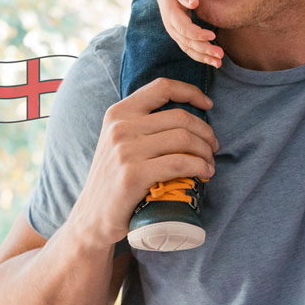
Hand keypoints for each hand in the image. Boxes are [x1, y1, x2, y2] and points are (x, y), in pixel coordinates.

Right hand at [69, 78, 217, 248]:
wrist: (92, 216)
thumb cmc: (114, 177)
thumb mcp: (119, 140)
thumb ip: (142, 123)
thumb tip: (185, 116)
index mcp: (119, 112)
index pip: (161, 87)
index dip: (190, 92)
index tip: (208, 104)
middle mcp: (120, 127)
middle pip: (180, 117)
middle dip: (205, 132)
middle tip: (213, 147)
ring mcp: (126, 150)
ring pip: (183, 138)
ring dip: (205, 151)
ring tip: (209, 164)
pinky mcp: (133, 175)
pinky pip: (179, 163)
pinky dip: (199, 167)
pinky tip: (205, 173)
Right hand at [157, 0, 222, 66]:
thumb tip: (193, 3)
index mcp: (171, 16)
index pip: (184, 28)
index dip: (197, 34)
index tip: (213, 36)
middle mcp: (172, 28)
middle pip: (188, 42)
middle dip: (204, 50)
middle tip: (220, 54)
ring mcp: (175, 35)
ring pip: (189, 49)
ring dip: (204, 57)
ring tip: (219, 63)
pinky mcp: (180, 38)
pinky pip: (190, 50)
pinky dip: (201, 56)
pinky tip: (213, 61)